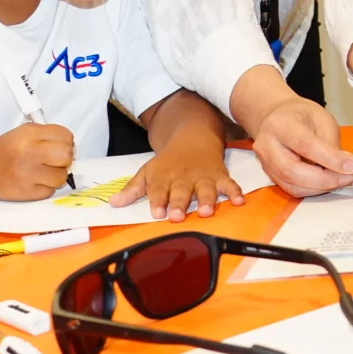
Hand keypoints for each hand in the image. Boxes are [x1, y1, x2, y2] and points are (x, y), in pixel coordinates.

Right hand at [0, 122, 74, 200]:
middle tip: (54, 161)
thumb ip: (48, 135)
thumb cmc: (7, 151)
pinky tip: (34, 182)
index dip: (66, 142)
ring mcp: (28, 173)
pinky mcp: (27, 192)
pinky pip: (50, 191)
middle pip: (67, 155)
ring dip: (56, 176)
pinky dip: (46, 188)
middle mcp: (29, 152)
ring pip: (62, 177)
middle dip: (64, 159)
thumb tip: (72, 146)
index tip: (59, 146)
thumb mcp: (25, 133)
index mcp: (30, 133)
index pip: (66, 136)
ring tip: (43, 173)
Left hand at [110, 128, 244, 221]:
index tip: (157, 212)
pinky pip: (229, 184)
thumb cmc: (168, 162)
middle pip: (181, 190)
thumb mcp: (148, 171)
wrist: (193, 136)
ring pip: (205, 188)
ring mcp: (203, 176)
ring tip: (206, 212)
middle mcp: (183, 176)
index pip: (159, 189)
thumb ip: (133, 189)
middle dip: (179, 203)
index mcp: (163, 175)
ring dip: (206, 200)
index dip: (158, 200)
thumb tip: (113, 203)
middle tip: (177, 216)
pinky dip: (235, 192)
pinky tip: (239, 201)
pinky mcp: (220, 176)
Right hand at [249, 97, 352, 197]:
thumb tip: (345, 167)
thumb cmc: (300, 116)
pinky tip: (330, 181)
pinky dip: (315, 190)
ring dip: (322, 187)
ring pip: (294, 186)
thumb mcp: (322, 119)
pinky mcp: (272, 176)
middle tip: (350, 176)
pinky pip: (294, 190)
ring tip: (344, 179)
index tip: (352, 166)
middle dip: (326, 180)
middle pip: (294, 171)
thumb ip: (331, 143)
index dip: (330, 159)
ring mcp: (266, 163)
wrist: (277, 118)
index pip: (305, 145)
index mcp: (280, 124)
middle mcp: (267, 145)